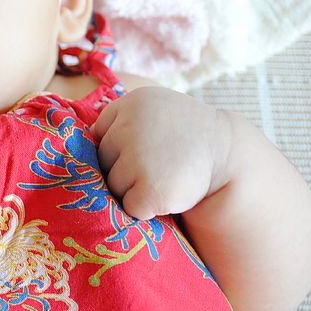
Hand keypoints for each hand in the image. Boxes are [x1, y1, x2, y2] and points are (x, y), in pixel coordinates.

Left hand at [91, 87, 231, 220]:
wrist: (230, 157)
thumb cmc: (184, 137)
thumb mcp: (154, 111)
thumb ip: (121, 120)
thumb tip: (80, 145)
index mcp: (132, 102)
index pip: (98, 134)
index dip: (116, 148)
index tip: (140, 150)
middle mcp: (132, 127)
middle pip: (102, 160)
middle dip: (123, 169)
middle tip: (155, 165)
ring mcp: (140, 159)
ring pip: (113, 185)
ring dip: (133, 189)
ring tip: (163, 176)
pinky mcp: (150, 190)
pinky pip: (130, 207)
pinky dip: (145, 207)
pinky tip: (167, 193)